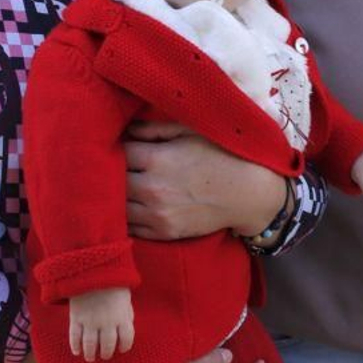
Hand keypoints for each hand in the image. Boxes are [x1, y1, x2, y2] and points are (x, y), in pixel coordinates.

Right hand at [69, 287, 134, 361]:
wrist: (92, 270)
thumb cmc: (112, 283)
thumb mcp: (125, 298)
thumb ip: (126, 313)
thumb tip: (127, 327)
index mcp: (122, 316)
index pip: (126, 338)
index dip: (125, 346)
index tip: (122, 349)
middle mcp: (107, 322)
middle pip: (107, 345)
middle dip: (106, 353)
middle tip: (105, 356)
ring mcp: (90, 321)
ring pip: (90, 344)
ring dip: (90, 354)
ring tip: (91, 358)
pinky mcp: (76, 317)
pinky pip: (75, 336)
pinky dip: (75, 346)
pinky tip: (77, 352)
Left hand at [124, 121, 284, 238]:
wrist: (249, 194)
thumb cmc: (223, 156)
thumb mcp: (191, 132)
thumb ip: (156, 129)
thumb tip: (127, 130)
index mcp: (157, 159)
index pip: (119, 152)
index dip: (119, 147)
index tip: (123, 146)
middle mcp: (151, 189)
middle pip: (113, 181)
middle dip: (114, 172)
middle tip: (119, 167)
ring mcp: (156, 214)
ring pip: (117, 207)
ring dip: (117, 197)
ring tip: (124, 187)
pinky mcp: (164, 232)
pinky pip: (131, 228)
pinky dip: (126, 218)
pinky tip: (132, 207)